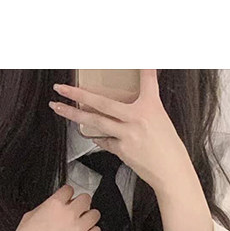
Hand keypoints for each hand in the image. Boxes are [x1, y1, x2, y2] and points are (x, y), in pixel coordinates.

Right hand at [7, 183, 101, 230]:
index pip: (69, 189)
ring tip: (83, 221)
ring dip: (89, 216)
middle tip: (77, 209)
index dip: (67, 194)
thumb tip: (56, 204)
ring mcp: (77, 228)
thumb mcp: (30, 215)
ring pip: (95, 214)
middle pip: (86, 198)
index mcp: (54, 204)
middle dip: (81, 203)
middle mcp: (68, 214)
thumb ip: (47, 206)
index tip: (67, 199)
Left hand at [48, 69, 195, 195]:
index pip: (147, 82)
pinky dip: (98, 136)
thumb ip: (146, 107)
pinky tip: (92, 133)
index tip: (138, 58)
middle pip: (102, 103)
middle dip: (78, 94)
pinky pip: (104, 140)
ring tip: (58, 107)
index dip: (143, 68)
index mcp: (150, 108)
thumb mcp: (162, 120)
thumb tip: (132, 100)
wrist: (171, 172)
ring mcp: (126, 135)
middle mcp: (136, 119)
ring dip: (73, 114)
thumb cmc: (169, 148)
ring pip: (95, 122)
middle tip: (61, 87)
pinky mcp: (122, 150)